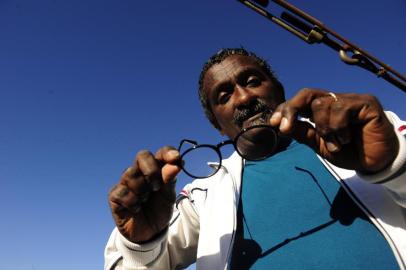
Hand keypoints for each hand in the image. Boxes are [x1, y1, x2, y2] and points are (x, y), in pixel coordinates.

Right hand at [108, 146, 181, 242]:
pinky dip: (132, 202)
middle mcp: (139, 171)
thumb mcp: (169, 196)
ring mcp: (125, 182)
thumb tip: (176, 164)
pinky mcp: (115, 195)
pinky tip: (136, 209)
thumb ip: (170, 180)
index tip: (175, 158)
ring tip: (145, 201)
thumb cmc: (159, 209)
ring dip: (142, 190)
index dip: (167, 152)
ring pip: (131, 175)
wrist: (150, 233)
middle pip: (142, 156)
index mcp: (156, 168)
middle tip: (157, 187)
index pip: (160, 153)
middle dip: (152, 171)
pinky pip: (122, 192)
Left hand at [270, 88, 398, 172]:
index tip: (272, 123)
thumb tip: (282, 126)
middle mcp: (334, 101)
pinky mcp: (365, 102)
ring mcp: (350, 99)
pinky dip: (339, 128)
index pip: (299, 103)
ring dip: (325, 129)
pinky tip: (347, 139)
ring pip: (322, 104)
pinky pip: (341, 108)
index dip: (285, 110)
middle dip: (292, 109)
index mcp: (321, 110)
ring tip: (336, 144)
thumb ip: (305, 134)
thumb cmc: (349, 152)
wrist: (375, 163)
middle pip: (307, 94)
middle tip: (285, 127)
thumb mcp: (320, 145)